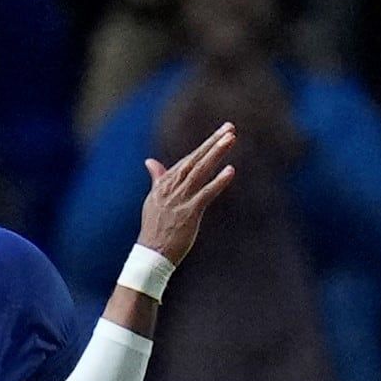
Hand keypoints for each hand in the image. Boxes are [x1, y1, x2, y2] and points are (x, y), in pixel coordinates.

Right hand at [136, 123, 239, 265]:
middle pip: (195, 160)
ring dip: (215, 153)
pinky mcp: (189, 212)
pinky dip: (218, 182)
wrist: (151, 253)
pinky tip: (230, 170)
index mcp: (164, 183)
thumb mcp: (154, 200)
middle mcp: (171, 187)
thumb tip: (150, 161)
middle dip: (212, 142)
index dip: (205, 145)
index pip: (188, 159)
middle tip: (229, 127)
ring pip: (200, 171)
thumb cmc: (154, 228)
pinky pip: (206, 193)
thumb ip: (157, 179)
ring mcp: (180, 199)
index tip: (221, 132)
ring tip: (230, 139)